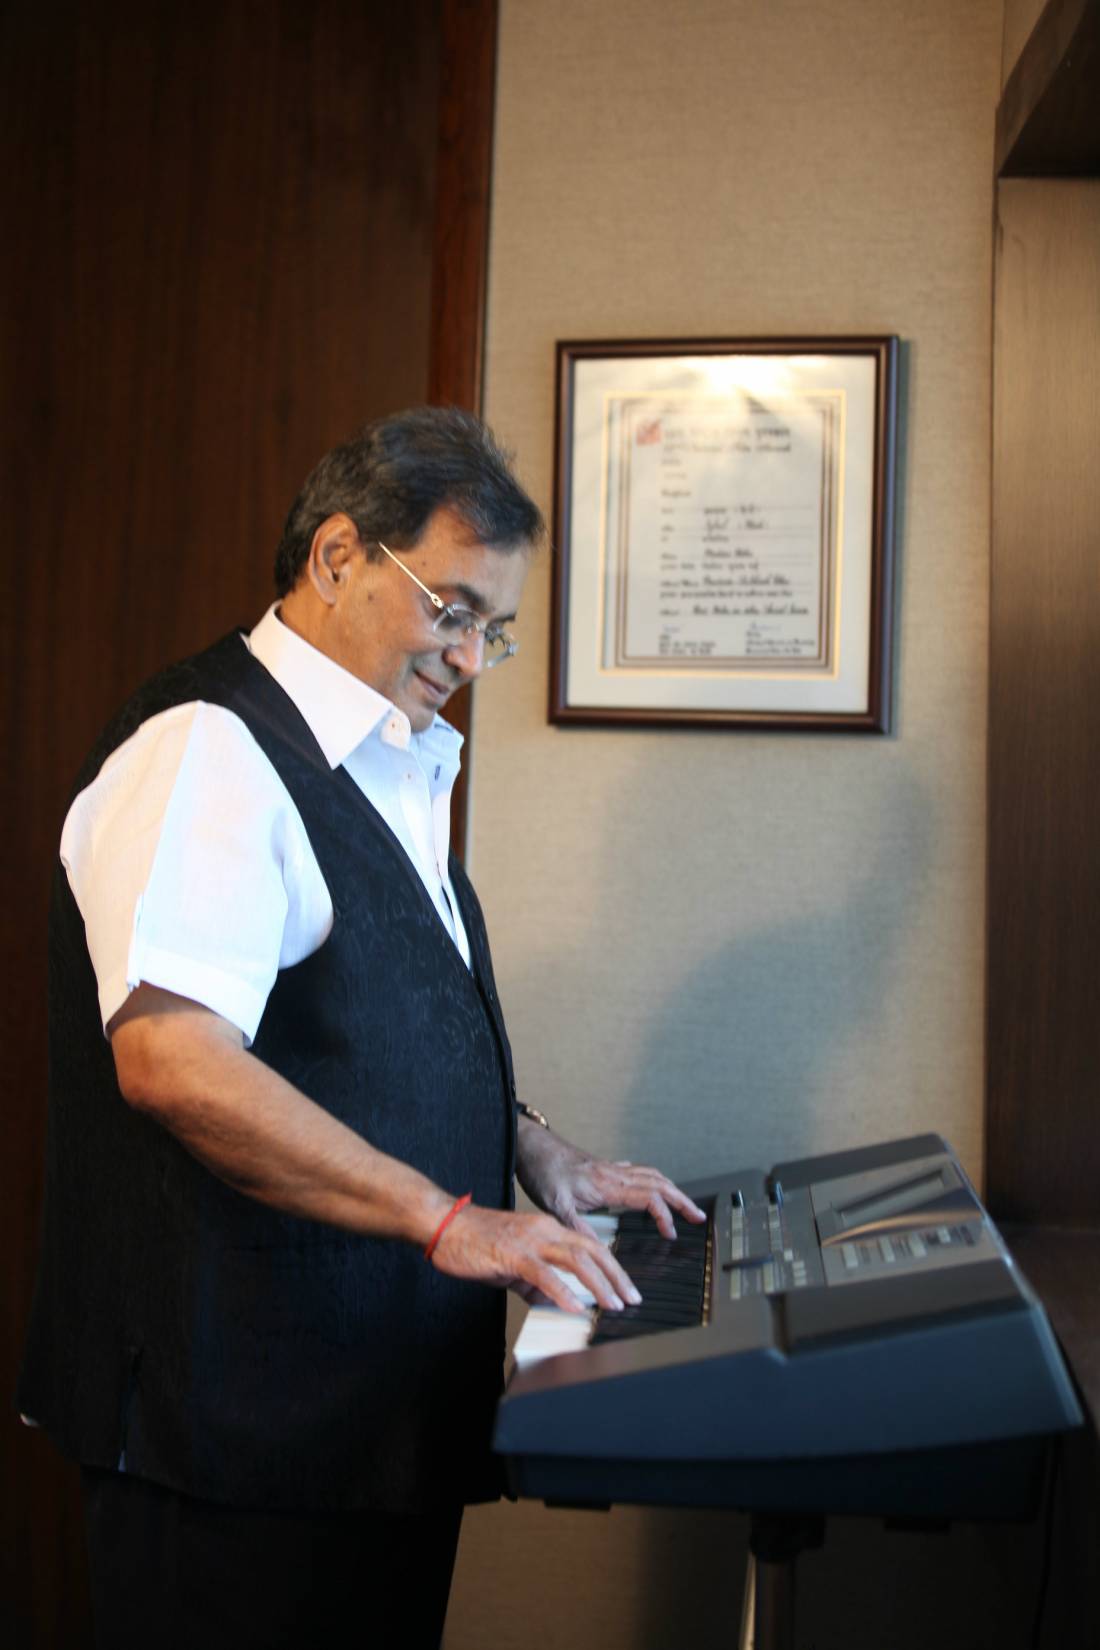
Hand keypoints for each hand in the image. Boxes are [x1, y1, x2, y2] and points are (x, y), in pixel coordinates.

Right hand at [428, 1202, 642, 1314]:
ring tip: (612, 1304)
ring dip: (598, 1284)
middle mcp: (544, 1230)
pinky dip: (563, 1292)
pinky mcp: (512, 1255)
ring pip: (575, 1260)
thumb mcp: (512, 1263)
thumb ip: (534, 1283)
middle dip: (616, 1276)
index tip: (626, 1288)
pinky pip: (544, 1274)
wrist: (445, 1225)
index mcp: (547, 1229)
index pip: (590, 1246)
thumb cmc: (475, 1241)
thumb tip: (552, 1303)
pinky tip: (575, 1307)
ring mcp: (530, 1241)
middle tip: (631, 1298)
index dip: (612, 1267)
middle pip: (592, 1250)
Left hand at [516, 1122, 705, 1239]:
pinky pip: (637, 1171)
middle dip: (682, 1200)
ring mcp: (610, 1168)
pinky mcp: (603, 1167)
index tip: (670, 1234)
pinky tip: (651, 1187)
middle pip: (659, 1183)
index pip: (649, 1197)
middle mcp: (614, 1173)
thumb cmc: (543, 1172)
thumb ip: (579, 1228)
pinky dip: (653, 1181)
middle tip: (698, 1216)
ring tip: (684, 1204)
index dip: (665, 1215)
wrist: (532, 1147)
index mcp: (607, 1184)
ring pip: (651, 1174)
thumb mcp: (556, 1206)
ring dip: (671, 1189)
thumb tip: (599, 1251)